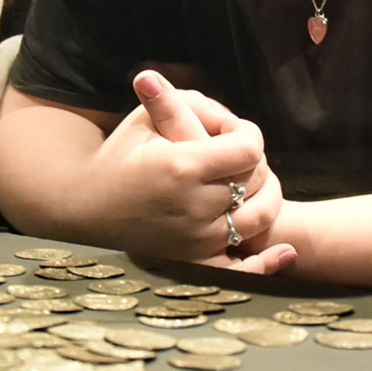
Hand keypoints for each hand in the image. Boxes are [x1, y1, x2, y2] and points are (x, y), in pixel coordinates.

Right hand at [96, 71, 294, 272]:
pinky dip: (268, 262)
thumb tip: (218, 107)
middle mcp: (194, 205)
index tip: (233, 131)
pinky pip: (243, 268)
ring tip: (249, 185)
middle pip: (256, 180)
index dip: (249, 134)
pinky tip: (287, 251)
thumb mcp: (142, 121)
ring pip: (260, 218)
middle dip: (253, 163)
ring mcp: (197, 239)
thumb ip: (179, 101)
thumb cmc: (116, 159)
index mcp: (182, 166)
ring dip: (265, 197)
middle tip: (234, 155)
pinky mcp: (195, 262)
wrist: (85, 209)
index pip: (249, 149)